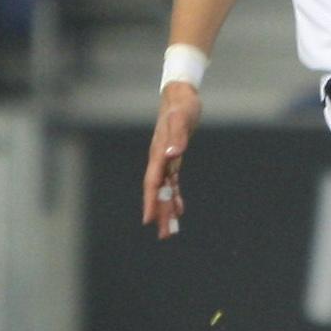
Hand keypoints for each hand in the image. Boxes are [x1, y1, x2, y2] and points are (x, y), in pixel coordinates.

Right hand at [142, 81, 199, 237]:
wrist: (180, 94)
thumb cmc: (182, 105)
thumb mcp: (182, 118)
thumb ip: (177, 136)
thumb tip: (173, 155)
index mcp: (159, 152)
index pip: (152, 182)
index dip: (150, 201)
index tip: (148, 219)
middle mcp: (159, 159)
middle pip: (157, 191)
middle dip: (160, 213)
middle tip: (164, 236)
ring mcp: (165, 159)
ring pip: (164, 190)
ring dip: (166, 209)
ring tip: (170, 231)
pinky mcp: (173, 158)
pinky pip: (172, 182)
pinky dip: (175, 196)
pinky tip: (179, 209)